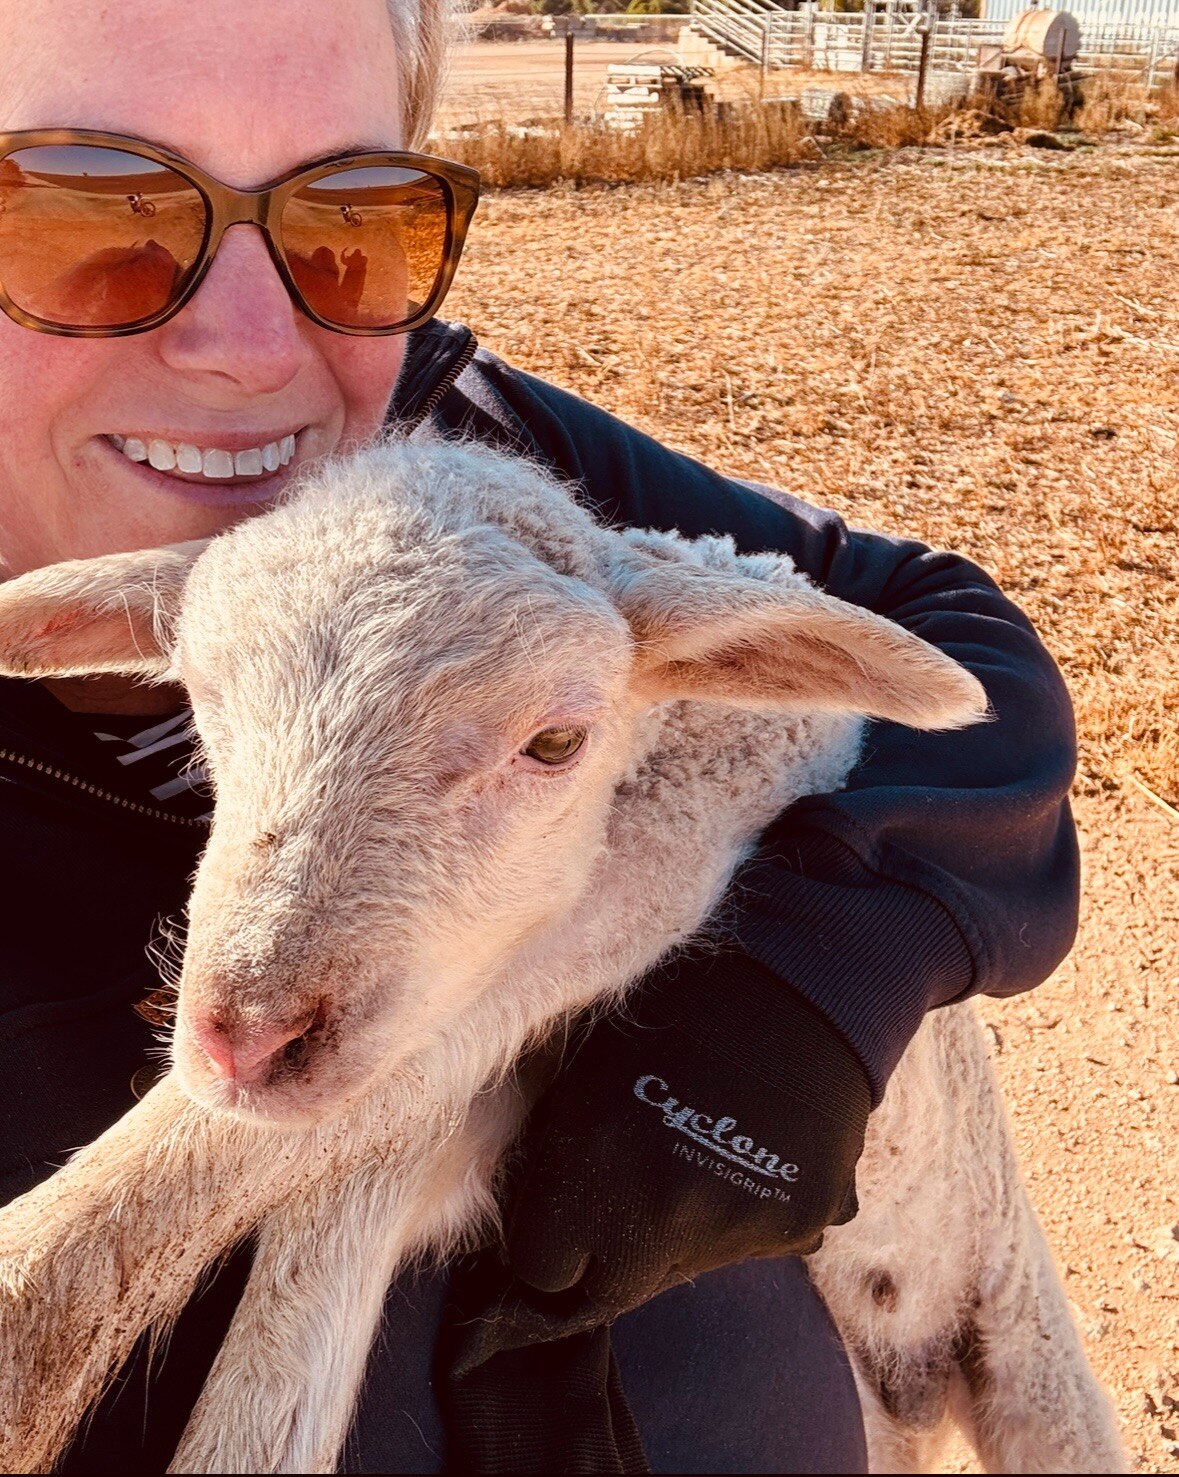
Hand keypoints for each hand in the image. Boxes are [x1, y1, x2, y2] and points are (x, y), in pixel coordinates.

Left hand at [483, 948, 870, 1350]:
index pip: (540, 1268)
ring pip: (685, 1265)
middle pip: (609, 1291)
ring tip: (697, 1146)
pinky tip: (749, 1145)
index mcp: (585, 1166)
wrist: (793, 974)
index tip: (565, 1213)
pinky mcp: (795, 1226)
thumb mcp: (582, 1068)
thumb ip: (555, 1154)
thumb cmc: (667, 1006)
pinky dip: (746, 1209)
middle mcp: (654, 1213)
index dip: (550, 1239)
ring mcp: (729, 1227)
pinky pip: (754, 1243)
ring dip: (680, 1229)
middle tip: (626, 1196)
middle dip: (608, 1255)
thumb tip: (533, 1220)